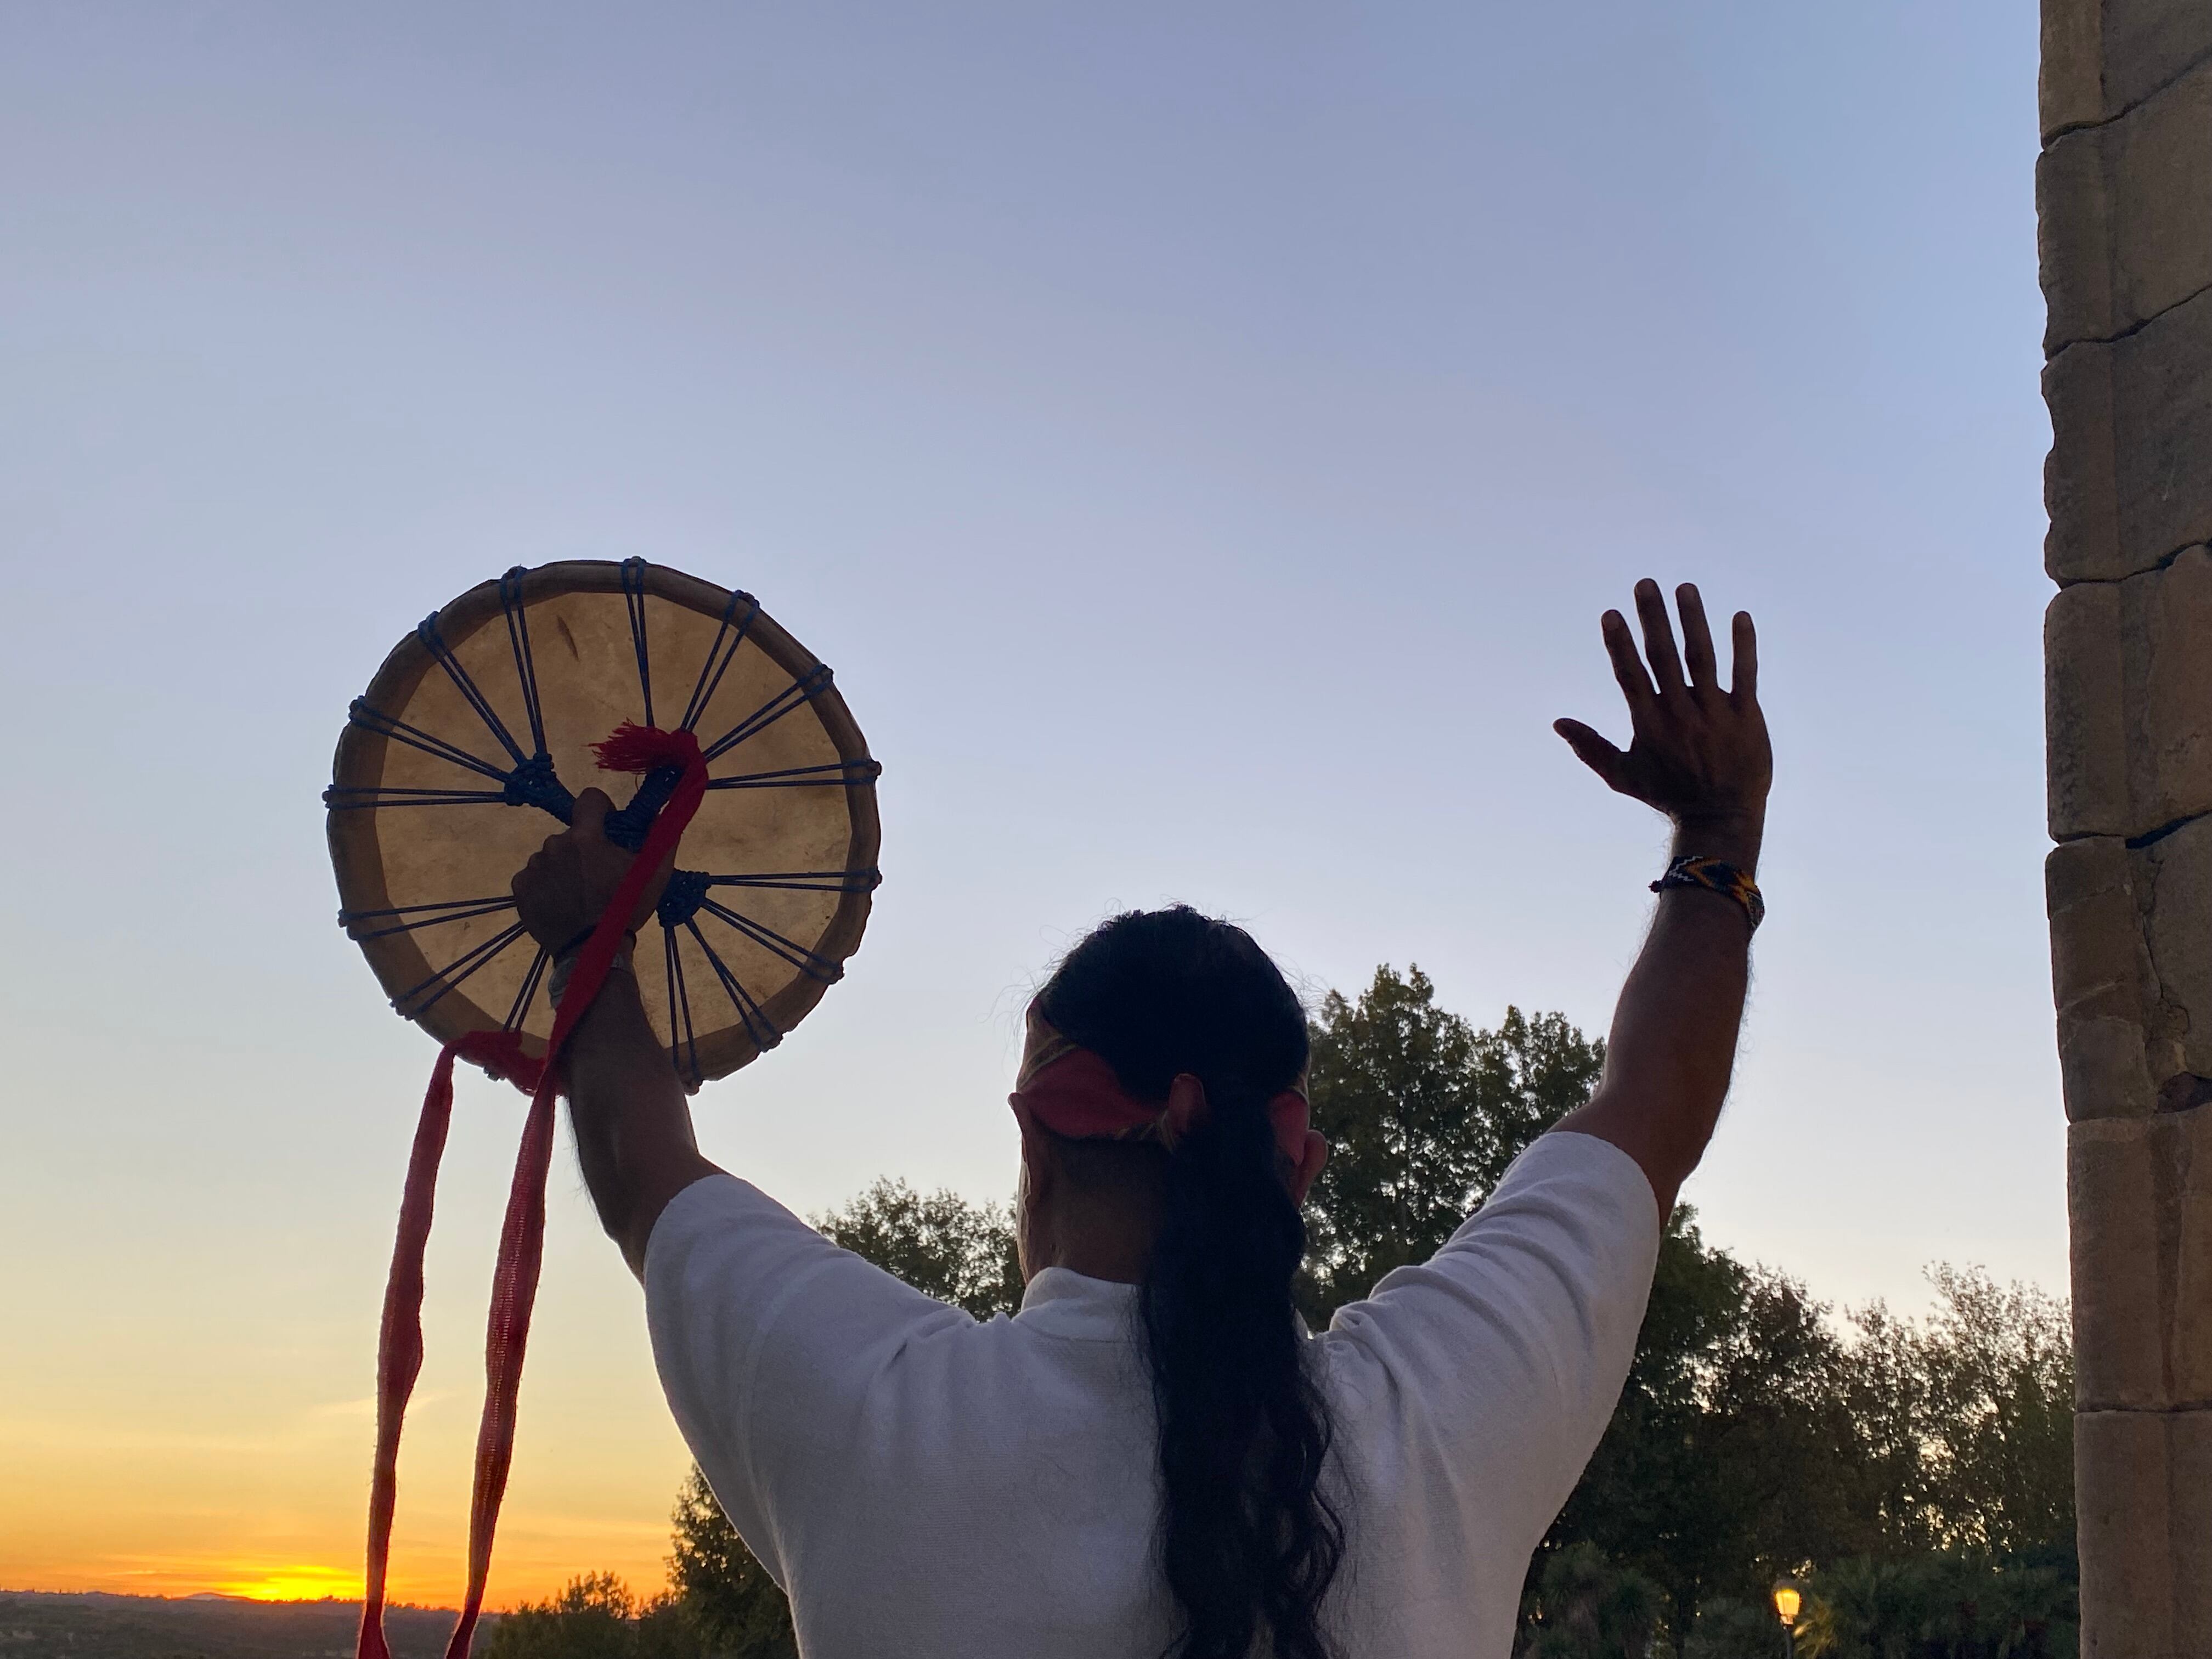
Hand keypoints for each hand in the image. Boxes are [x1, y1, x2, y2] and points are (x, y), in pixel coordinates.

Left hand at [511, 787, 674, 954]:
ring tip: (577, 894)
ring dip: (564, 867)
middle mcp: (555, 844)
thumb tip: (662, 813)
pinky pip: (534, 876)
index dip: (602, 809)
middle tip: (596, 875)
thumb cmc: (625, 910)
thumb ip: (662, 838)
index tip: (609, 827)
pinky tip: (559, 903)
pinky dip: (546, 885)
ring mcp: (534, 866)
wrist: (590, 952)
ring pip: (552, 856)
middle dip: (584, 847)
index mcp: (586, 837)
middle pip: (571, 834)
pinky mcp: (519, 888)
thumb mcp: (655, 874)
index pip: (589, 798)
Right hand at [1554, 579, 1770, 855]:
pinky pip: (1745, 674)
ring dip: (1693, 620)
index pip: (1631, 675)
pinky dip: (1743, 645)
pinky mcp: (1745, 715)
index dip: (1619, 643)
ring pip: (1701, 658)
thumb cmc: (1668, 794)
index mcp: (1649, 724)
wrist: (1721, 817)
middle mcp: (1680, 714)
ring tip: (1685, 588)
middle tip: (1646, 583)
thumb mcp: (1622, 776)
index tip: (1611, 613)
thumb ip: (1590, 747)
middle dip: (1653, 618)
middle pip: (1664, 657)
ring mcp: (1714, 713)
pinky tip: (1740, 616)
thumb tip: (1557, 723)